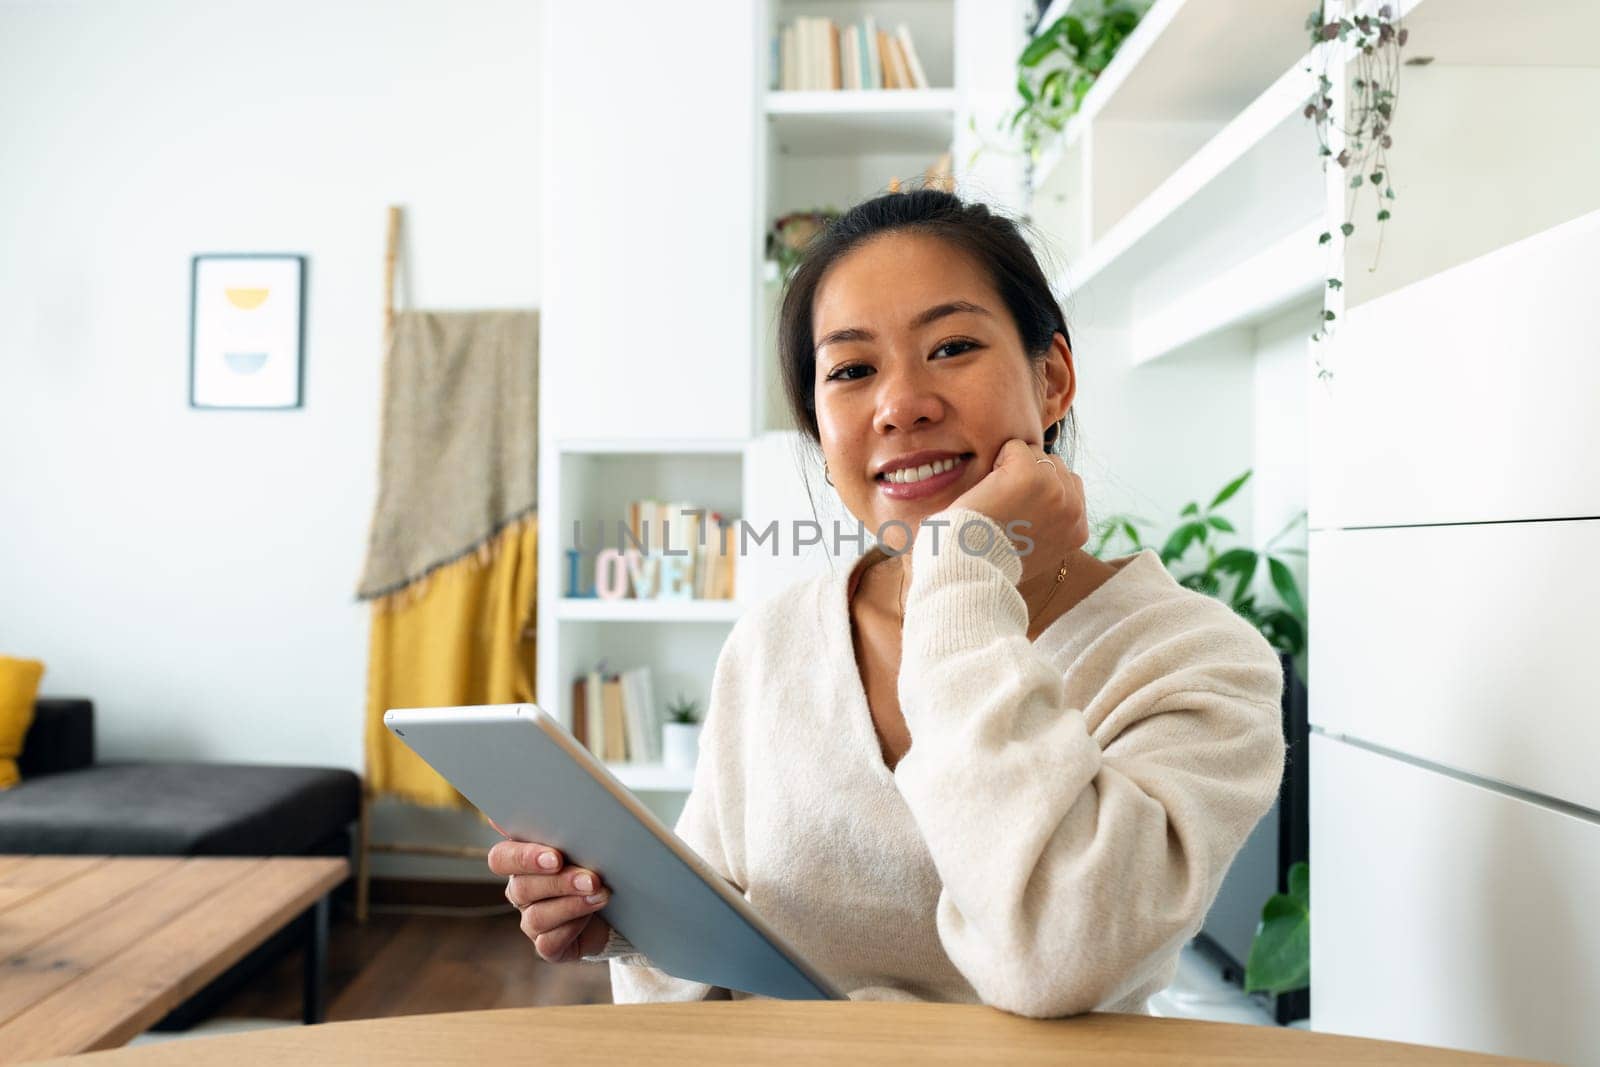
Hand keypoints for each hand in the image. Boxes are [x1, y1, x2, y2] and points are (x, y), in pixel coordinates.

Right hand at [488, 837, 612, 962]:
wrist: (620, 904)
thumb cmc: (597, 864)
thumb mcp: (584, 843)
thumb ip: (565, 828)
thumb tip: (554, 805)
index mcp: (521, 861)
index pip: (501, 858)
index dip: (524, 858)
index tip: (555, 857)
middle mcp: (521, 891)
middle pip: (521, 888)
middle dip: (558, 882)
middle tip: (590, 878)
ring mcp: (532, 920)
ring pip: (536, 916)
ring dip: (572, 904)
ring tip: (601, 894)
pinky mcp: (548, 946)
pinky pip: (549, 942)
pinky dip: (572, 928)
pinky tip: (591, 917)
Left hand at [948, 438, 1088, 585]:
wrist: (972, 566)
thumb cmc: (993, 558)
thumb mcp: (1038, 549)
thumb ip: (1052, 523)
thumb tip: (1047, 500)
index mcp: (1079, 530)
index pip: (1070, 485)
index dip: (1040, 490)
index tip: (1019, 514)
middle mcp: (1074, 508)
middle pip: (1055, 465)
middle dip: (1030, 476)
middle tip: (1007, 507)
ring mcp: (1056, 489)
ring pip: (1035, 453)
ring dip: (1013, 468)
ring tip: (999, 499)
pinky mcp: (1031, 473)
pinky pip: (1014, 446)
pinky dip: (997, 461)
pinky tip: (990, 489)